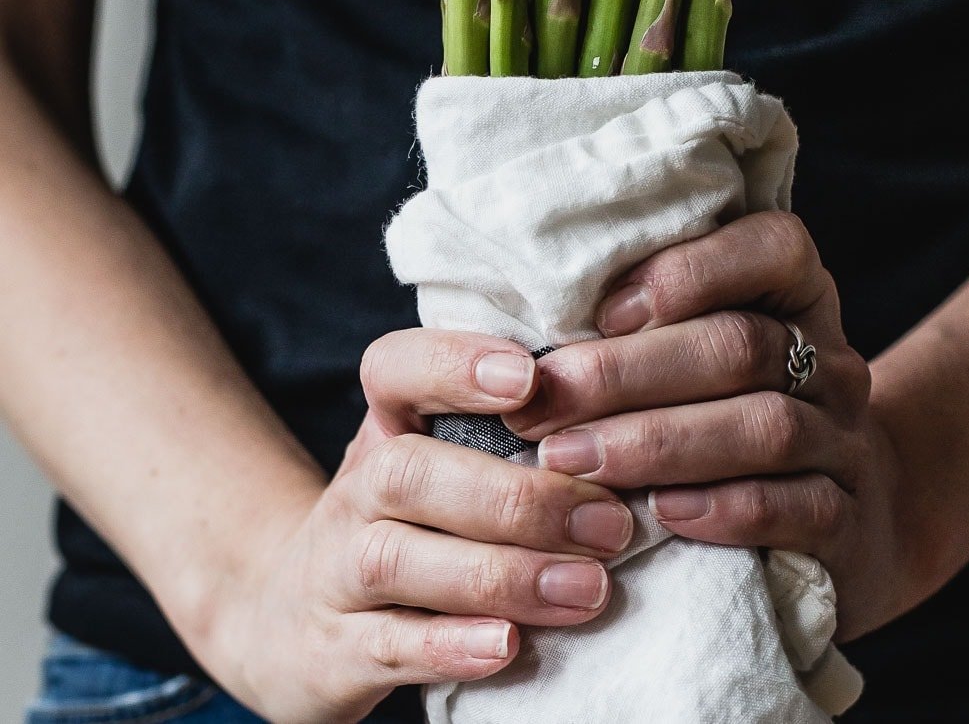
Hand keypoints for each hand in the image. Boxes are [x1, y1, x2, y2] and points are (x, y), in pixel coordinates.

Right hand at [195, 330, 630, 722]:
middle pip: (410, 472)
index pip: (395, 367)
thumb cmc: (408, 522)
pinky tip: (509, 645)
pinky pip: (388, 644)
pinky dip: (449, 645)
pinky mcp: (336, 651)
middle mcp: (355, 489)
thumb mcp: (443, 458)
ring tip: (587, 589)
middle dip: (518, 497)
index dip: (457, 364)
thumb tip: (630, 407)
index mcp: (387, 425)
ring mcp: (336, 571)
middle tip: (609, 522)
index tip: (530, 377)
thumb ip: (512, 429)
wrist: (289, 617)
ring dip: (501, 573)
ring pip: (398, 560)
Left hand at [501, 210, 925, 640]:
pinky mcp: (847, 521)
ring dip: (659, 442)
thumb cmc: (728, 411)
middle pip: (740, 345)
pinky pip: (796, 508)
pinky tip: (661, 513)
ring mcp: (845, 440)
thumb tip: (521, 322)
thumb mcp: (698, 347)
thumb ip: (640, 320)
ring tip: (574, 460)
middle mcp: (830, 357)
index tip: (603, 310)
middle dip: (629, 373)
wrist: (846, 516)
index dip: (688, 272)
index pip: (772, 248)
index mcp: (797, 292)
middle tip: (543, 402)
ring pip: (765, 426)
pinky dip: (723, 508)